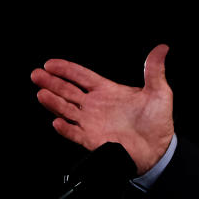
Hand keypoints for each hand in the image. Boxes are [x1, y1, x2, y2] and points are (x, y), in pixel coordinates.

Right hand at [30, 44, 174, 174]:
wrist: (158, 149)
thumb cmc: (158, 121)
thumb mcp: (159, 92)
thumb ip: (154, 70)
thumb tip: (161, 49)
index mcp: (109, 91)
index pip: (82, 76)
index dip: (66, 69)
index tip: (50, 64)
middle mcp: (96, 105)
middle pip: (68, 91)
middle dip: (51, 82)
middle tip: (37, 74)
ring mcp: (92, 122)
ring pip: (66, 109)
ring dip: (54, 102)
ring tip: (42, 93)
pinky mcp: (92, 139)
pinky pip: (74, 133)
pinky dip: (65, 128)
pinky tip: (58, 121)